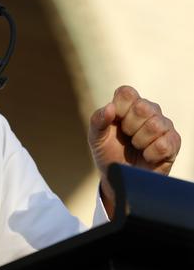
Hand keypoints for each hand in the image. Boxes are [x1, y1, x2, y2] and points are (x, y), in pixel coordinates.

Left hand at [88, 85, 180, 214]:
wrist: (120, 176)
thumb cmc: (107, 152)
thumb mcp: (95, 137)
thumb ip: (97, 120)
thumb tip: (110, 107)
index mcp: (128, 104)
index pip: (127, 93)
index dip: (120, 109)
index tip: (115, 122)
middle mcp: (148, 110)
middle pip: (143, 107)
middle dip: (129, 127)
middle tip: (127, 137)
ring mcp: (163, 125)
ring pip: (155, 125)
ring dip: (140, 141)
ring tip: (137, 146)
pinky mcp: (173, 142)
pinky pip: (164, 144)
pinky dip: (150, 154)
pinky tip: (147, 156)